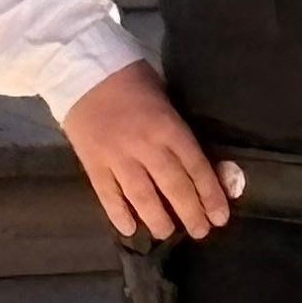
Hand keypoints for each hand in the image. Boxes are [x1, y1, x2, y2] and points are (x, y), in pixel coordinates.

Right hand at [62, 60, 233, 242]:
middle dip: (191, 213)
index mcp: (168, 127)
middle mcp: (146, 146)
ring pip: (142, 197)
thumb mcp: (166, 98)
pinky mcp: (93, 164)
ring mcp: (117, 157)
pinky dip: (119, 214)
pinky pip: (108, 195)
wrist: (81, 70)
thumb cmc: (130, 80)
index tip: (220, 216)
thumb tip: (205, 165)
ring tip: (167, 232)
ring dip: (158, 219)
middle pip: (174, 187)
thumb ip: (181, 131)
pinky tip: (129, 229)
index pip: (196, 167)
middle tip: (200, 232)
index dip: (210, 195)